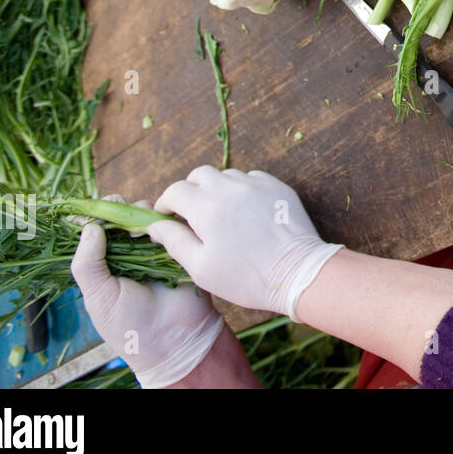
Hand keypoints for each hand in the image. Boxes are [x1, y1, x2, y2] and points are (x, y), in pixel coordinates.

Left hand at [71, 205, 223, 389]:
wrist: (174, 339)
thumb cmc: (129, 324)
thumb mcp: (98, 295)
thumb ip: (87, 263)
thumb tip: (90, 227)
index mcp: (104, 263)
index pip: (95, 230)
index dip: (93, 216)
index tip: (93, 210)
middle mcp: (128, 252)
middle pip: (121, 216)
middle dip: (120, 212)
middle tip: (123, 226)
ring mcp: (154, 247)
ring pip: (146, 216)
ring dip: (142, 217)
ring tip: (142, 235)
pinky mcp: (179, 246)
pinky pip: (172, 224)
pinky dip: (166, 221)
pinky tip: (162, 232)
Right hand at [148, 167, 342, 319]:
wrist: (298, 273)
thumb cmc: (245, 278)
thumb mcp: (201, 268)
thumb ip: (174, 241)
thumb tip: (155, 225)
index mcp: (206, 208)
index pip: (175, 191)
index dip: (165, 203)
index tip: (166, 217)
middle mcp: (230, 188)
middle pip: (199, 175)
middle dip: (189, 190)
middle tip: (191, 213)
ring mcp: (256, 184)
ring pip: (226, 175)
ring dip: (216, 189)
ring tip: (220, 215)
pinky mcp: (277, 187)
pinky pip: (251, 178)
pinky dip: (241, 190)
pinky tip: (244, 212)